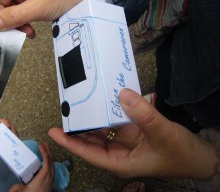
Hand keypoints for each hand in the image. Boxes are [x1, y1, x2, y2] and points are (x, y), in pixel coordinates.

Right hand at [0, 0, 85, 36]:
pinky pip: (15, 13)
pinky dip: (19, 24)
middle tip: (6, 32)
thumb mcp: (41, 6)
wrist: (85, 0)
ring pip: (5, 8)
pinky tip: (29, 30)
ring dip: (12, 24)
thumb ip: (16, 16)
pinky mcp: (26, 0)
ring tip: (25, 32)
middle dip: (1, 17)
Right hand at [9, 143, 53, 191]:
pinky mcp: (51, 182)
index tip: (40, 145)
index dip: (44, 152)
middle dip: (48, 151)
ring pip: (53, 164)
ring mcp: (52, 179)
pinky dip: (50, 162)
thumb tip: (10, 188)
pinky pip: (52, 169)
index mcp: (44, 176)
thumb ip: (16, 189)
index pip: (46, 161)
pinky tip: (46, 162)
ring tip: (46, 150)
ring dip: (50, 156)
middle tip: (45, 144)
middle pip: (51, 160)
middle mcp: (50, 176)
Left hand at [48, 89, 218, 179]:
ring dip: (94, 117)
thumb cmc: (181, 155)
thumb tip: (123, 94)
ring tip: (81, 103)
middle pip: (93, 140)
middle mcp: (120, 152)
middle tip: (66, 110)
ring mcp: (127, 141)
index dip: (71, 143)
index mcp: (121, 162)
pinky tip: (107, 100)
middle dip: (79, 127)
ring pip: (104, 129)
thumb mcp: (162, 134)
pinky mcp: (135, 132)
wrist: (201, 157)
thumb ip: (143, 115)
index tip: (54, 132)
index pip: (89, 153)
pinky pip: (118, 120)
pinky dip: (112, 111)